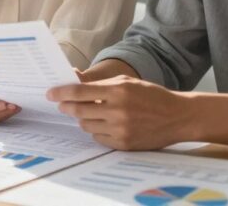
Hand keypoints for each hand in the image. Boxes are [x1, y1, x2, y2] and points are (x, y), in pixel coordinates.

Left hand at [47, 75, 193, 149]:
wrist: (177, 116)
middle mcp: (117, 111)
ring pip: (86, 126)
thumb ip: (101, 85)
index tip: (50, 93)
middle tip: (62, 104)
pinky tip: (103, 124)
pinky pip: (98, 138)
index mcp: (117, 91)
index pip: (79, 92)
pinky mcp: (124, 144)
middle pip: (79, 111)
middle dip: (67, 107)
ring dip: (82, 119)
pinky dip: (96, 131)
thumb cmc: (151, 95)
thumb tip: (75, 87)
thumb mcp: (127, 82)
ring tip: (87, 113)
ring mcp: (120, 129)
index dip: (61, 93)